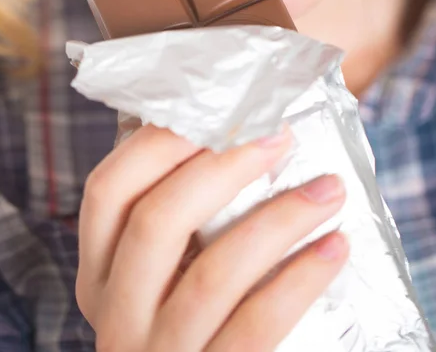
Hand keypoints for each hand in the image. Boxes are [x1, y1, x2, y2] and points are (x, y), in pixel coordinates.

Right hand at [76, 125, 347, 351]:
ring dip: (279, 219)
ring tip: (329, 188)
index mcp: (99, 270)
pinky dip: (300, 279)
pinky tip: (336, 245)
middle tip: (280, 135)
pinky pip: (258, 325)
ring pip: (214, 274)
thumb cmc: (187, 314)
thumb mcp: (160, 272)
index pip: (107, 189)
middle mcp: (115, 311)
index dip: (159, 142)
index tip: (222, 111)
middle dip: (222, 168)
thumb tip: (235, 133)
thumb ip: (177, 216)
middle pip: (155, 222)